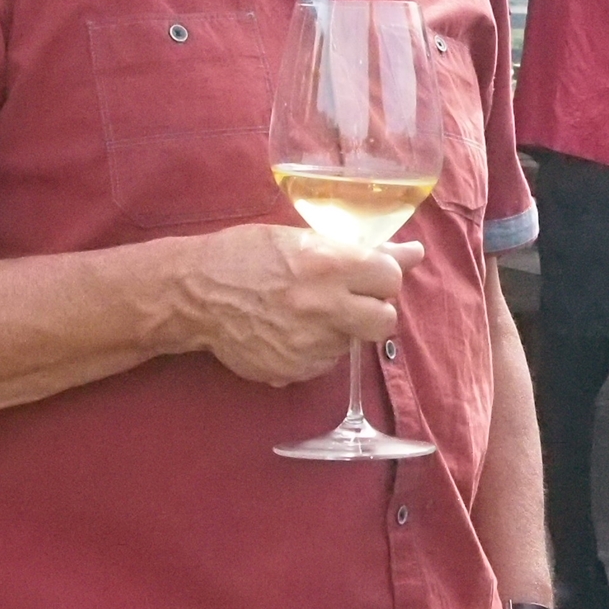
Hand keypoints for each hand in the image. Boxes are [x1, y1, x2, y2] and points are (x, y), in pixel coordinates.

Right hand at [168, 225, 422, 386]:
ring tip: (302, 313)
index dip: (382, 278)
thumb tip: (414, 253)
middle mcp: (325, 306)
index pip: (392, 279)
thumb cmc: (246, 254)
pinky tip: (286, 331)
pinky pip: (323, 362)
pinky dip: (313, 350)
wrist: (194, 294)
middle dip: (373, 311)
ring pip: (351, 343)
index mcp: (330, 264)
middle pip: (385, 321)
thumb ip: (363, 251)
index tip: (366, 276)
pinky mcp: (294, 370)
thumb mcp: (303, 238)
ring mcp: (310, 343)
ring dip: (338, 330)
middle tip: (349, 302)